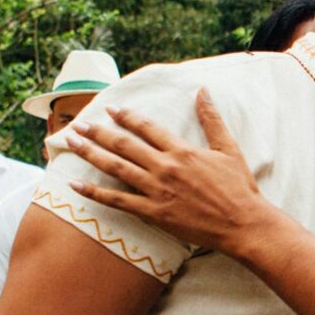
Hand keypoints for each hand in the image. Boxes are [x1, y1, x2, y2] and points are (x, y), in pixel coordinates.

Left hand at [65, 92, 270, 256]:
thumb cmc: (239, 187)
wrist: (243, 223)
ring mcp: (157, 191)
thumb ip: (212, 119)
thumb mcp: (228, 148)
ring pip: (116, 168)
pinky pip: (118, 201)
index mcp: (182, 151)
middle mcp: (165, 167)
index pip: (147, 128)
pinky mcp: (154, 213)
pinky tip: (76, 185)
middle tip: (78, 124)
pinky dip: (95, 193)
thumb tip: (202, 91)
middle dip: (99, 132)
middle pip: (124, 145)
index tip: (111, 109)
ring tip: (72, 143)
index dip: (127, 117)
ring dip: (91, 153)